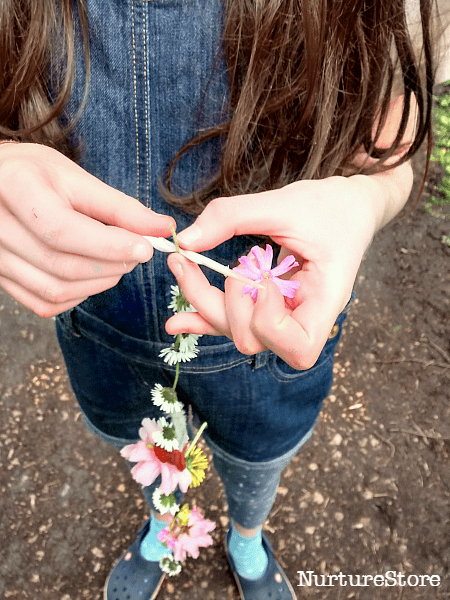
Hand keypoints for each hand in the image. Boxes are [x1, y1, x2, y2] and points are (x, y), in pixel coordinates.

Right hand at [0, 143, 174, 316]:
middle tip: (138, 253)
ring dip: (99, 284)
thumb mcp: (76, 178)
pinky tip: (91, 277)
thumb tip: (164, 228)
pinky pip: (43, 302)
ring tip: (119, 263)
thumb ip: (119, 207)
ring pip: (55, 290)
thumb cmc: (35, 174)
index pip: (63, 231)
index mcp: (15, 188)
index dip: (109, 246)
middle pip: (63, 265)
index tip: (146, 248)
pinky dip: (77, 296)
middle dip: (111, 265)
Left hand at [165, 175, 389, 368]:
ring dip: (206, 301)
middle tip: (225, 259)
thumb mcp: (283, 203)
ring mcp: (283, 316)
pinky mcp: (265, 307)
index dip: (270, 322)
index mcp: (326, 301)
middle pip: (253, 340)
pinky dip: (202, 316)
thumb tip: (186, 240)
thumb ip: (231, 217)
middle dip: (227, 303)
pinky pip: (231, 321)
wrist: (346, 208)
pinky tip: (177, 320)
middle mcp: (303, 318)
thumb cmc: (329, 206)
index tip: (265, 280)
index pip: (300, 348)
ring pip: (235, 331)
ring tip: (186, 264)